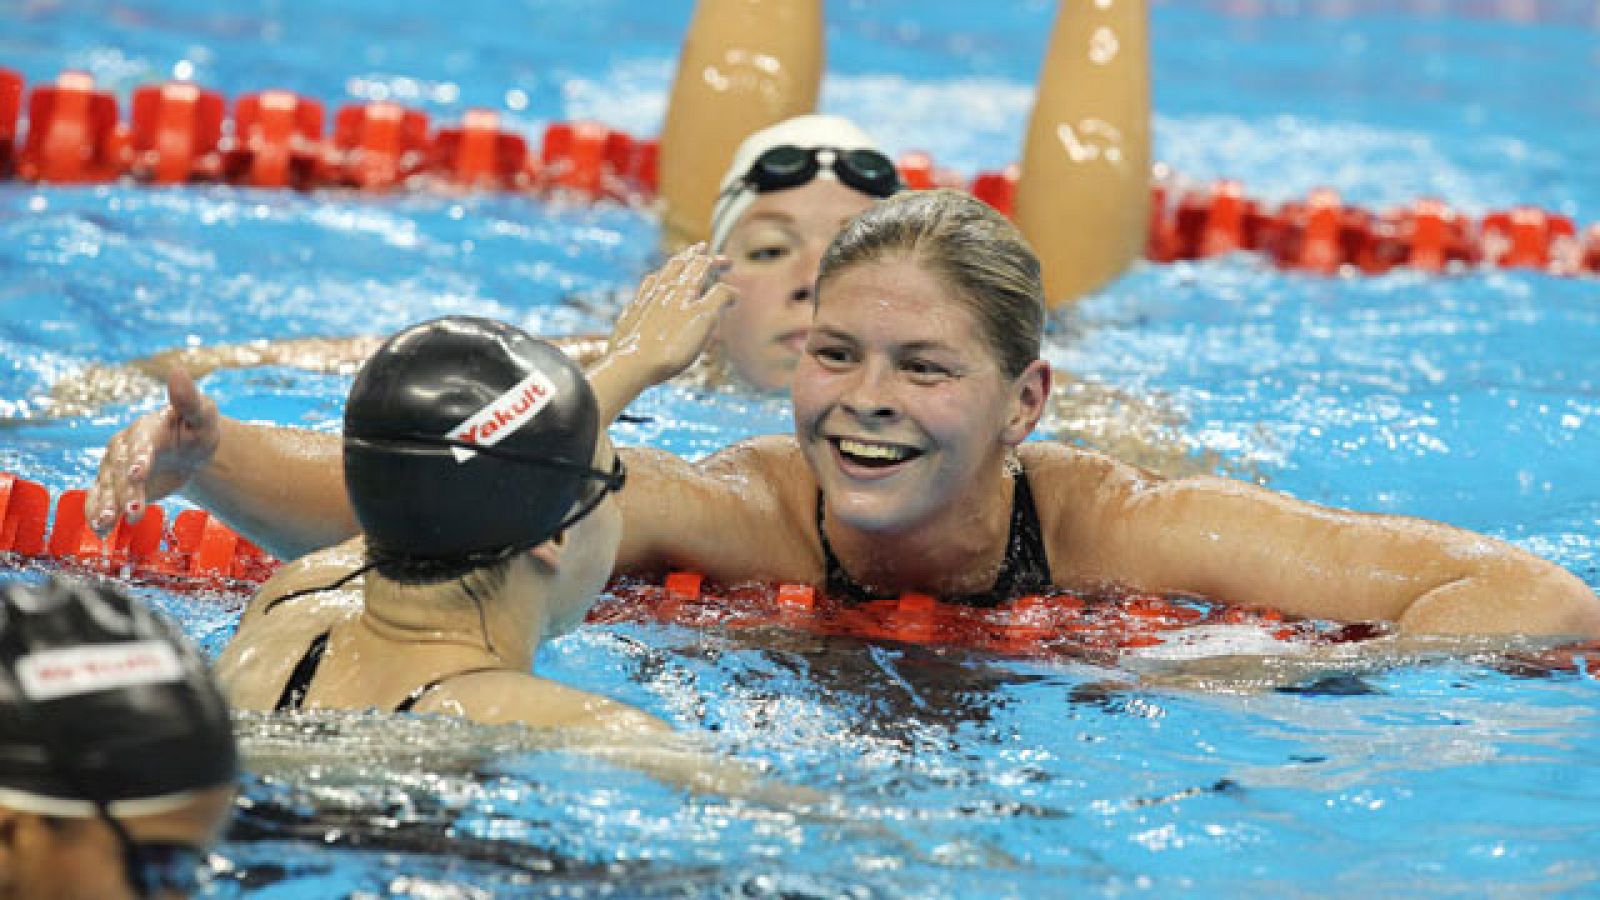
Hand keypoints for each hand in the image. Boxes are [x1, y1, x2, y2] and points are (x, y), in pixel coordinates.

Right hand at [85, 368, 221, 536]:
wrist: (188, 450)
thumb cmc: (197, 429)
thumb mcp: (201, 415)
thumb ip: (189, 399)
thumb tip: (178, 371)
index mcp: (147, 428)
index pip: (141, 444)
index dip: (138, 458)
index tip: (138, 473)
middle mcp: (125, 446)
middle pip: (122, 471)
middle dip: (127, 491)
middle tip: (136, 511)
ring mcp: (115, 465)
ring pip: (107, 487)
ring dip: (106, 505)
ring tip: (106, 524)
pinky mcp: (112, 483)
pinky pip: (100, 498)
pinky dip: (96, 513)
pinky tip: (99, 530)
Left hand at [605, 242, 735, 385]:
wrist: (631, 365)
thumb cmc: (671, 345)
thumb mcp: (704, 320)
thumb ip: (719, 299)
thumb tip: (732, 290)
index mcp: (684, 289)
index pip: (702, 265)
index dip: (717, 262)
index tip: (728, 263)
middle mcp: (664, 288)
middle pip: (681, 264)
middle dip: (695, 255)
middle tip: (703, 248)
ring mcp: (645, 299)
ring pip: (662, 273)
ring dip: (675, 263)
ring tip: (680, 259)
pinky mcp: (633, 312)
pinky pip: (646, 287)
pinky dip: (656, 279)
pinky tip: (654, 282)